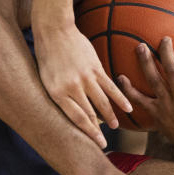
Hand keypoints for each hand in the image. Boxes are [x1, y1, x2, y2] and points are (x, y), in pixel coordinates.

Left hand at [35, 23, 132, 148]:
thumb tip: (70, 111)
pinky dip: (120, 99)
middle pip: (90, 115)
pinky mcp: (96, 68)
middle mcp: (72, 88)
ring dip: (111, 116)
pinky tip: (127, 108)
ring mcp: (85, 78)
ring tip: (116, 126)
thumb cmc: (46, 56)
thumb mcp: (46, 80)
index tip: (96, 144)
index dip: (87, 133)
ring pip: (102, 103)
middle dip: (98, 131)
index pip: (76, 119)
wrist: (54, 31)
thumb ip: (59, 96)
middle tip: (104, 144)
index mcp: (57, 94)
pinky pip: (110, 87)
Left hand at [118, 30, 173, 162]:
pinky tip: (121, 76)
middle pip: (171, 71)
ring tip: (140, 47)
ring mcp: (167, 106)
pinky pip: (139, 100)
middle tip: (163, 37)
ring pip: (153, 81)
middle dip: (166, 52)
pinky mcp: (155, 114)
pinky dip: (129, 89)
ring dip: (145, 64)